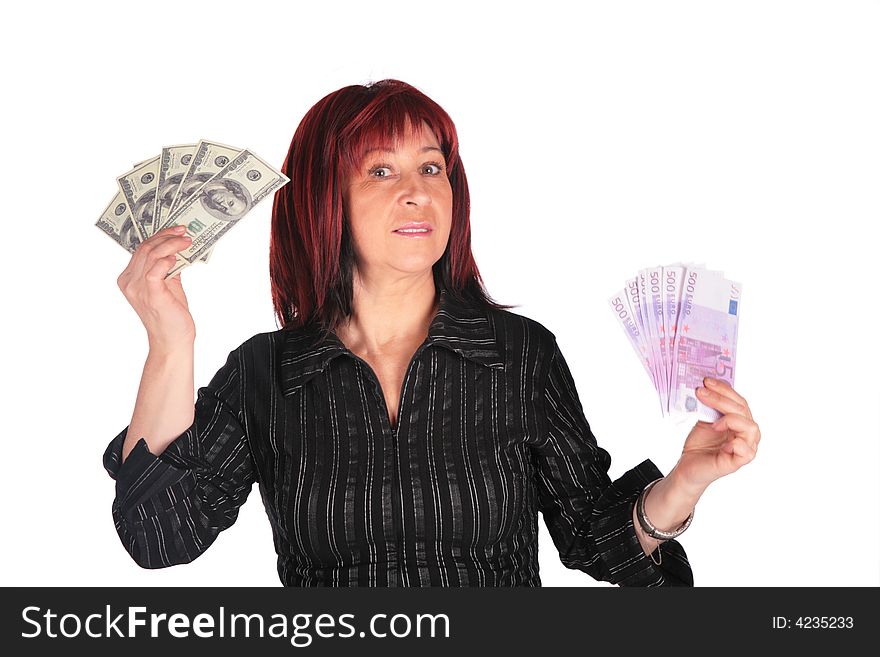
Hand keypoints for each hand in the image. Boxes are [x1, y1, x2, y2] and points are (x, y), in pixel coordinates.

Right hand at [117, 225, 195, 350]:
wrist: (172, 339)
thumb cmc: (170, 314)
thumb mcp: (167, 284)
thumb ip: (167, 267)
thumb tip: (177, 247)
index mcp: (129, 278)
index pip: (141, 249)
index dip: (159, 236)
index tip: (176, 230)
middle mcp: (129, 282)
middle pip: (145, 248)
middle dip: (166, 236)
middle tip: (184, 231)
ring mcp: (138, 288)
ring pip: (151, 254)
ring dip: (171, 244)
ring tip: (186, 241)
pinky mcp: (151, 294)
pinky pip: (155, 269)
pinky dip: (167, 259)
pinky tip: (178, 256)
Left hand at [673, 377, 760, 493]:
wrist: (687, 466)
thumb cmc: (699, 444)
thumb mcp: (705, 419)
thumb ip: (711, 406)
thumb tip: (706, 385)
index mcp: (741, 422)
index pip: (740, 401)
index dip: (725, 389)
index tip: (707, 381)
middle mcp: (746, 434)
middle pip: (743, 411)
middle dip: (721, 399)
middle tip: (701, 392)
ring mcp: (744, 448)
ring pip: (751, 428)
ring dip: (730, 419)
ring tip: (712, 423)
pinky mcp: (736, 463)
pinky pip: (747, 452)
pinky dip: (736, 443)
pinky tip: (721, 438)